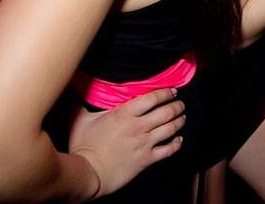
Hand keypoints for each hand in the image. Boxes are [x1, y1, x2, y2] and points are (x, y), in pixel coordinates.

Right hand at [68, 87, 185, 197]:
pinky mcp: (147, 159)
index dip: (166, 93)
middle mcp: (138, 127)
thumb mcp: (82, 120)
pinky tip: (179, 140)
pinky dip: (177, 143)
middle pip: (166, 112)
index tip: (172, 91)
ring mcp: (145, 143)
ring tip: (183, 117)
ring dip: (180, 121)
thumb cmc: (84, 147)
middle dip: (177, 106)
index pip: (152, 99)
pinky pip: (168, 150)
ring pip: (171, 129)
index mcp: (124, 114)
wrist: (88, 173)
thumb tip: (83, 90)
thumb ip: (86, 104)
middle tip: (180, 104)